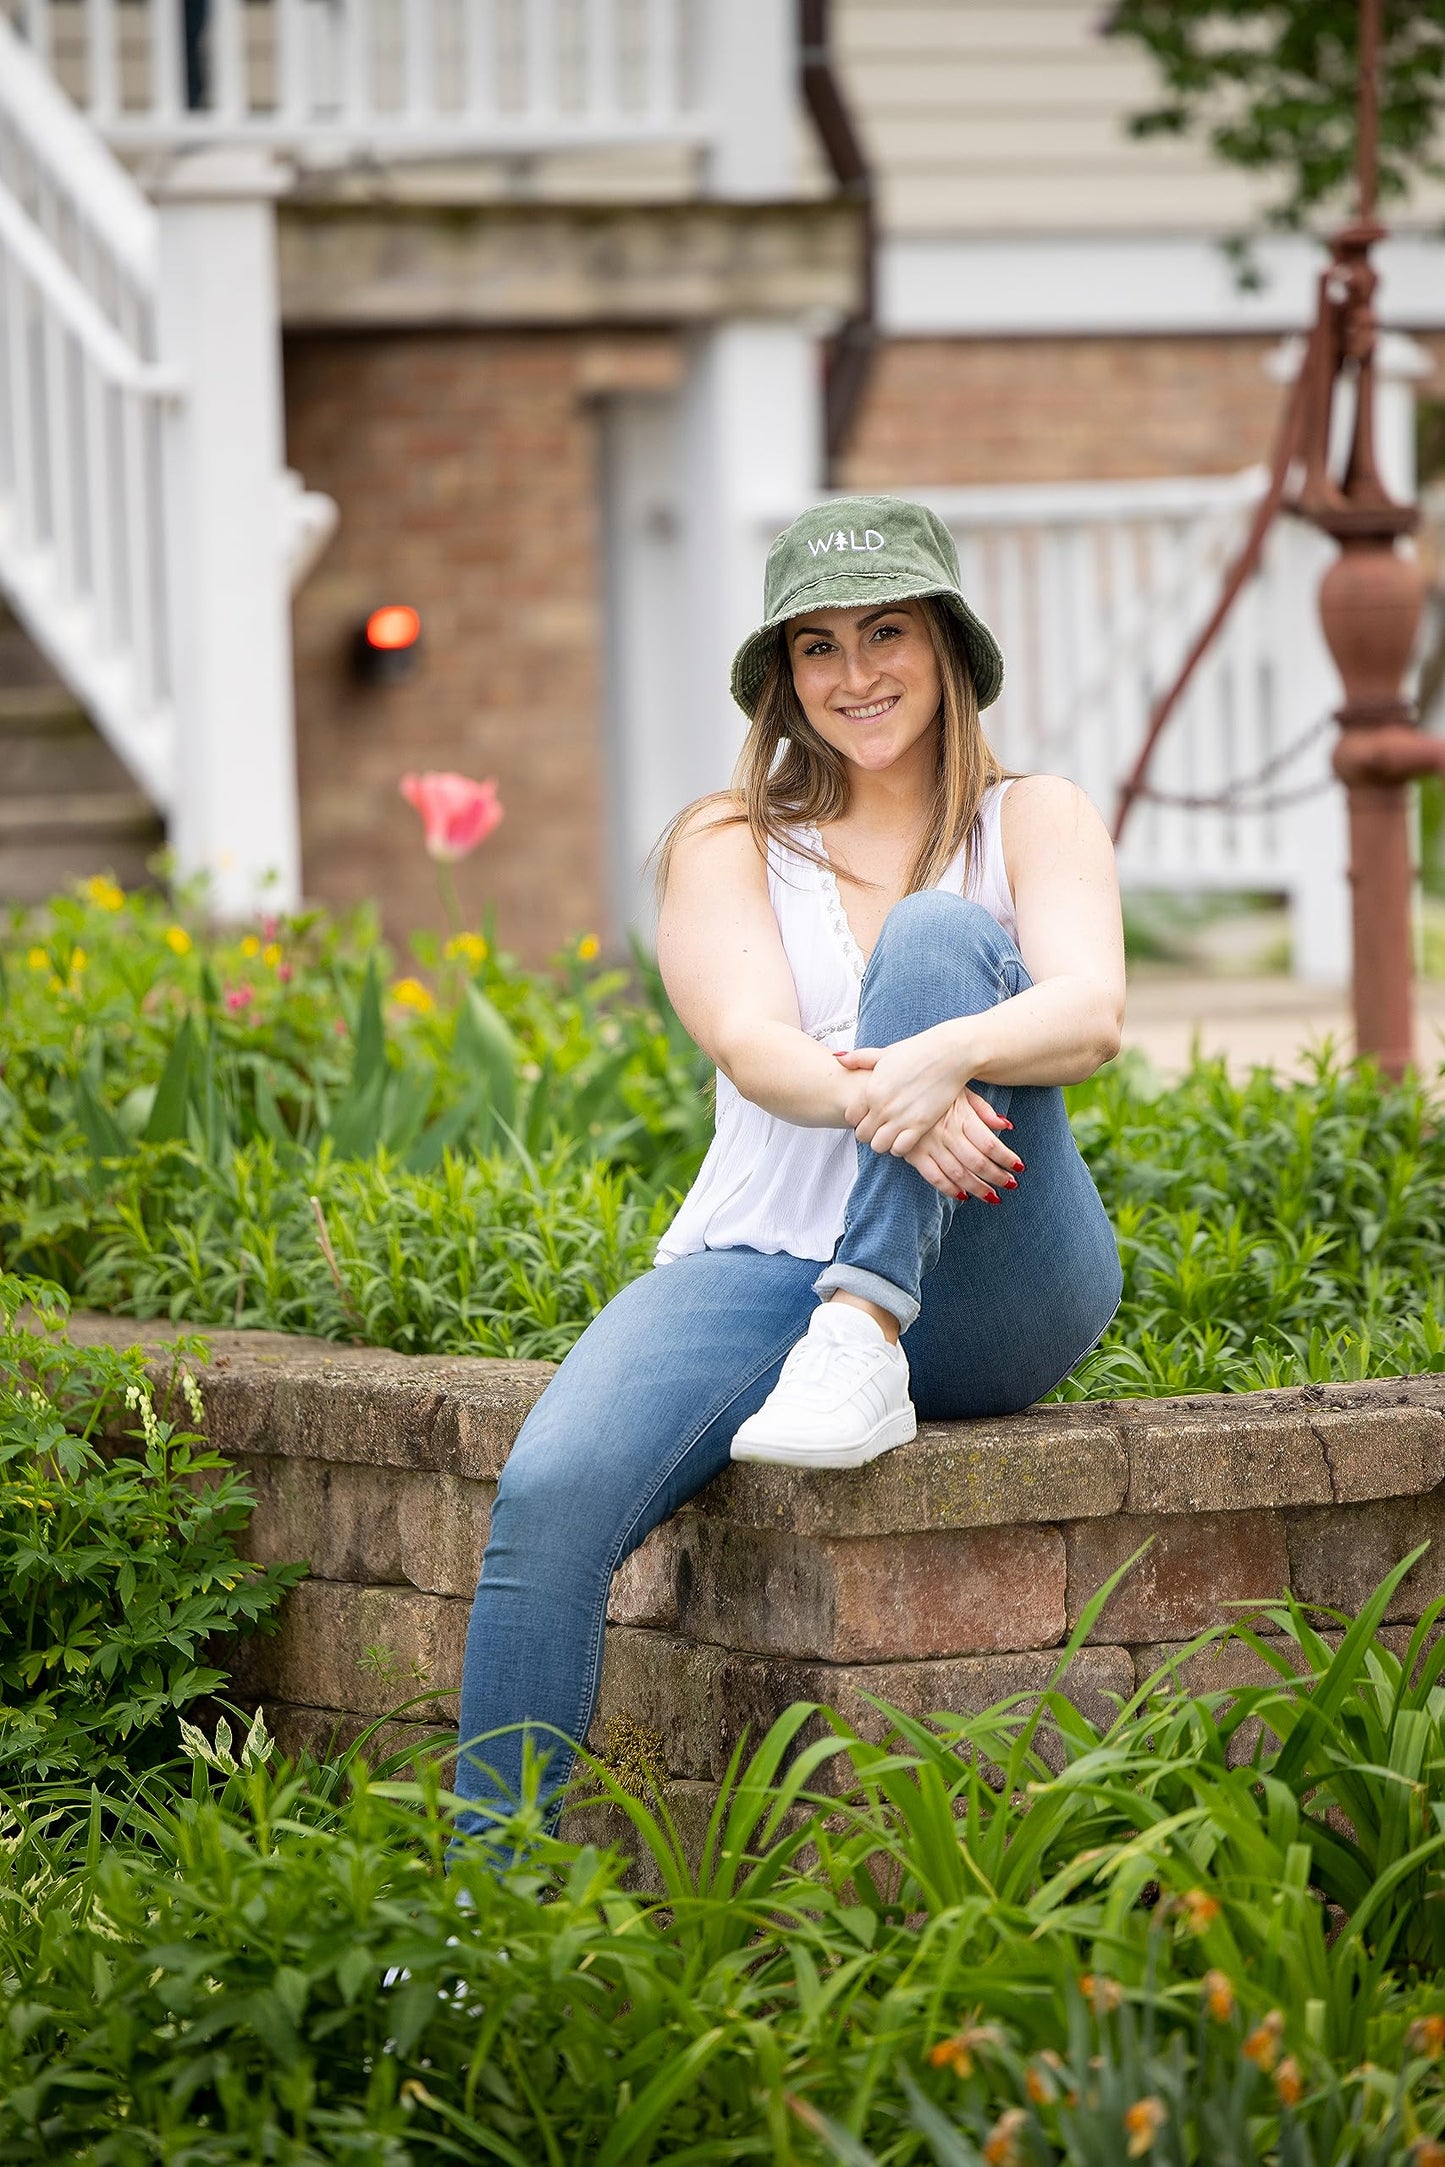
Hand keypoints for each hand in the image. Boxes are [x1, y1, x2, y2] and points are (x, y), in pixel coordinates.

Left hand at [837, 1024, 971, 1156]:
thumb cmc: (917, 1051)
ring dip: (884, 1141)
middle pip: (862, 1135)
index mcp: (871, 1089)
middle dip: (870, 1132)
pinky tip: (906, 1135)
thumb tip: (837, 1058)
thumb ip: (859, 1058)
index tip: (870, 1114)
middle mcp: (882, 1107)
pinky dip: (900, 1146)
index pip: (851, 1117)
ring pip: (879, 1146)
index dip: (859, 1117)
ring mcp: (901, 1118)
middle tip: (881, 1125)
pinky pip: (900, 1149)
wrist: (950, 1054)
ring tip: (893, 1132)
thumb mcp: (885, 1052)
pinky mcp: (920, 1125)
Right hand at [904, 1086, 1023, 1201]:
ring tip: (992, 1197)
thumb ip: (983, 1109)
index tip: (1019, 1167)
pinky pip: (934, 1177)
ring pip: (958, 1173)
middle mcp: (947, 1132)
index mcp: (961, 1116)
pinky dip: (949, 1189)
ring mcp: (929, 1145)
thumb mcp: (960, 1090)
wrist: (891, 1087)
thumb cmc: (931, 1087)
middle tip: (1011, 1185)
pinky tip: (963, 1196)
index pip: (990, 1144)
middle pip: (977, 1162)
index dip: (1006, 1158)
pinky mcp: (913, 1153)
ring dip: (977, 1188)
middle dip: (997, 1177)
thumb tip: (1006, 1125)